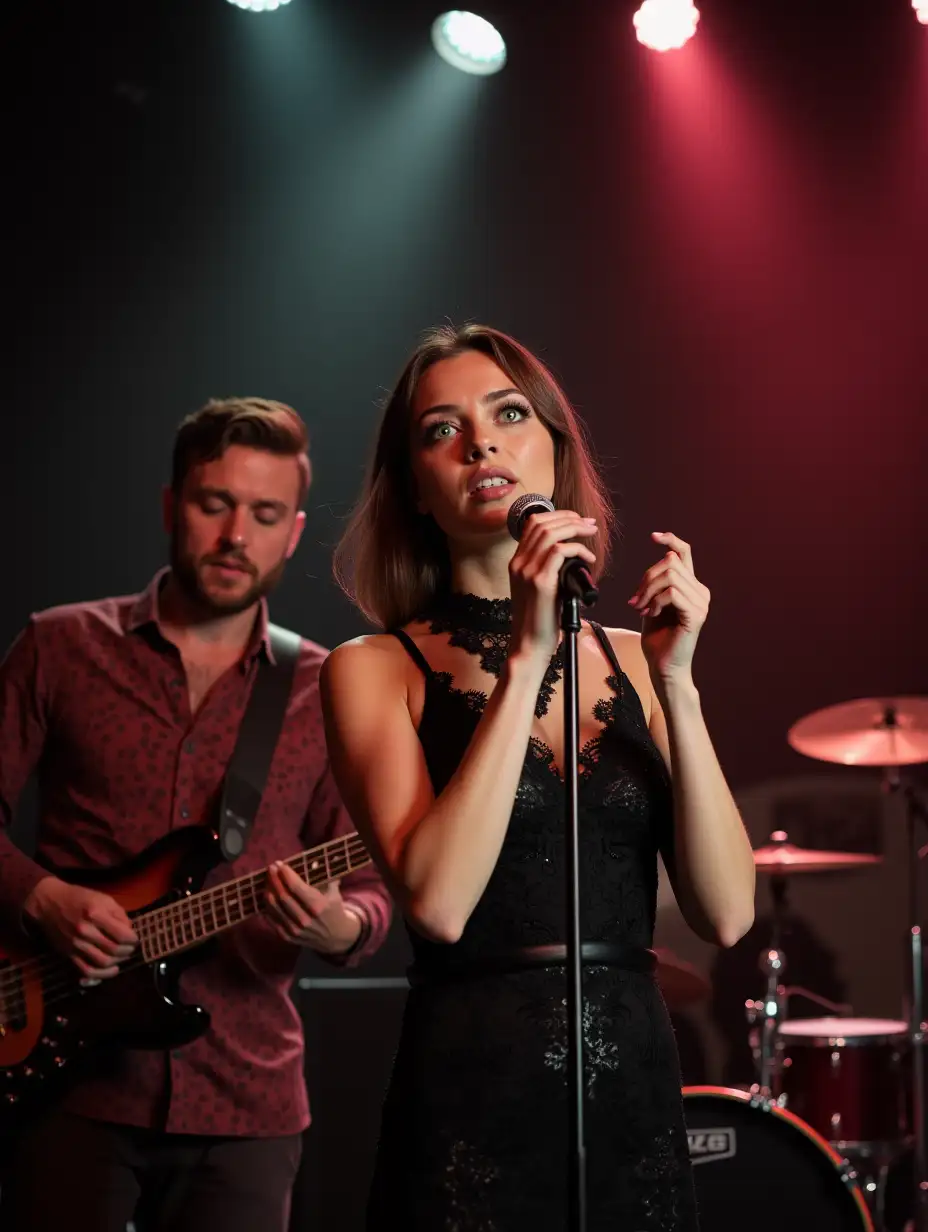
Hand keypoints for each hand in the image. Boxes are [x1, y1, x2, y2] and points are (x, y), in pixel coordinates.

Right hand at [24, 876, 136, 982]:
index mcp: (95, 914)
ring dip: (118, 961)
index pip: (122, 935)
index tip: (135, 938)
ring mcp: (76, 945)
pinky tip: (113, 969)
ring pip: (103, 962)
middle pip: (114, 950)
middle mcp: (86, 931)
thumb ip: (119, 914)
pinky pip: (87, 970)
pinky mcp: (69, 954)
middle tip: (130, 947)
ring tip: (122, 956)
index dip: (133, 939)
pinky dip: (103, 974)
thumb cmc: (79, 898)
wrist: (49, 904)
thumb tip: (129, 931)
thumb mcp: (103, 898)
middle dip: (128, 951)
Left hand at [265, 862, 362, 955]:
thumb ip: (325, 875)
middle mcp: (305, 919)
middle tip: (271, 868)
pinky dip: (266, 906)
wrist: (335, 937)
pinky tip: (267, 895)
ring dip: (268, 890)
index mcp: (319, 906)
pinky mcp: (287, 937)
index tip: (280, 864)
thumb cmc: (334, 908)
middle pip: (282, 895)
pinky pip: (271, 919)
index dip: (285, 874)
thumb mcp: (334, 891)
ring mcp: (295, 930)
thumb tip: (317, 858)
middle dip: (274, 879)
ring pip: (273, 907)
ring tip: (268, 880)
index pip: (296, 887)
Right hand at [509, 510, 597, 661]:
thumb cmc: (540, 620)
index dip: (557, 516)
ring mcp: (527, 571)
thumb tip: (571, 553)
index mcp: (516, 562)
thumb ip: (549, 568)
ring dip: (575, 528)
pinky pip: (560, 551)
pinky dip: (578, 549)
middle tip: (589, 524)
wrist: (530, 645)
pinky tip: (589, 559)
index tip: (577, 521)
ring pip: (551, 533)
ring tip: (591, 533)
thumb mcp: (541, 588)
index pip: (532, 524)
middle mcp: (518, 563)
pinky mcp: (540, 582)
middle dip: (570, 518)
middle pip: (542, 523)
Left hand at [629, 532, 708, 682]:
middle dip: (646, 578)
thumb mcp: (652, 604)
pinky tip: (650, 614)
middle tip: (635, 600)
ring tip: (641, 608)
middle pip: (670, 563)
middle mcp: (700, 592)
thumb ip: (657, 584)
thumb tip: (657, 562)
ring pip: (670, 576)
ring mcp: (701, 603)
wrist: (663, 667)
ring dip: (648, 591)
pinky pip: (672, 593)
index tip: (654, 536)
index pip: (685, 554)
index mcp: (691, 587)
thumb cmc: (658, 638)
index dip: (671, 540)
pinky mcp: (696, 615)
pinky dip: (655, 601)